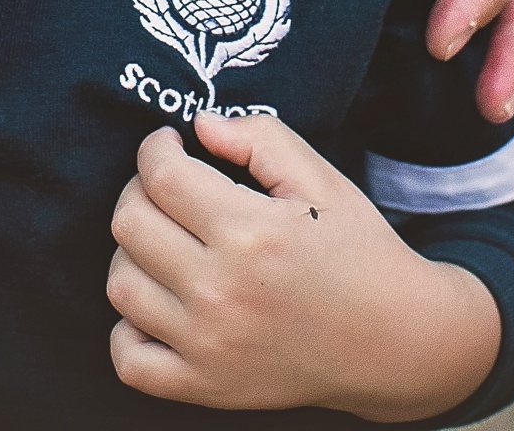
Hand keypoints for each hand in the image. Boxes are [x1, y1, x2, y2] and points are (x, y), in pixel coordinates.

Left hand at [105, 113, 497, 420]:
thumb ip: (259, 138)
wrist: (393, 340)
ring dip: (133, 253)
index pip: (161, 176)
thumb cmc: (356, 250)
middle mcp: (221, 291)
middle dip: (140, 190)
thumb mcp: (321, 180)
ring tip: (166, 243)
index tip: (168, 145)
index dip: (155, 148)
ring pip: (120, 285)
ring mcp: (207, 345)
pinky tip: (160, 303)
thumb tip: (198, 127)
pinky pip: (128, 358)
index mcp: (251, 232)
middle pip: (129, 224)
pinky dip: (129, 329)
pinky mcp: (204, 385)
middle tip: (168, 188)